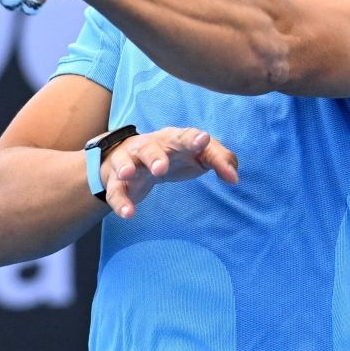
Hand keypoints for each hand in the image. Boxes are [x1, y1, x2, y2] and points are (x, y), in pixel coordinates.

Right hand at [103, 127, 239, 218]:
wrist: (133, 158)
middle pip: (150, 147)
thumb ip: (220, 160)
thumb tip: (234, 178)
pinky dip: (120, 202)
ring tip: (129, 174)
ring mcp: (130, 161)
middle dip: (155, 156)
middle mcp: (149, 146)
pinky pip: (116, 190)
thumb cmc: (174, 155)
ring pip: (125, 162)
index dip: (193, 139)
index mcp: (173, 139)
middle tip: (161, 167)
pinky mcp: (117, 180)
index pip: (184, 136)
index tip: (203, 141)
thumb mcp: (198, 154)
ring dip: (127, 167)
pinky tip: (127, 214)